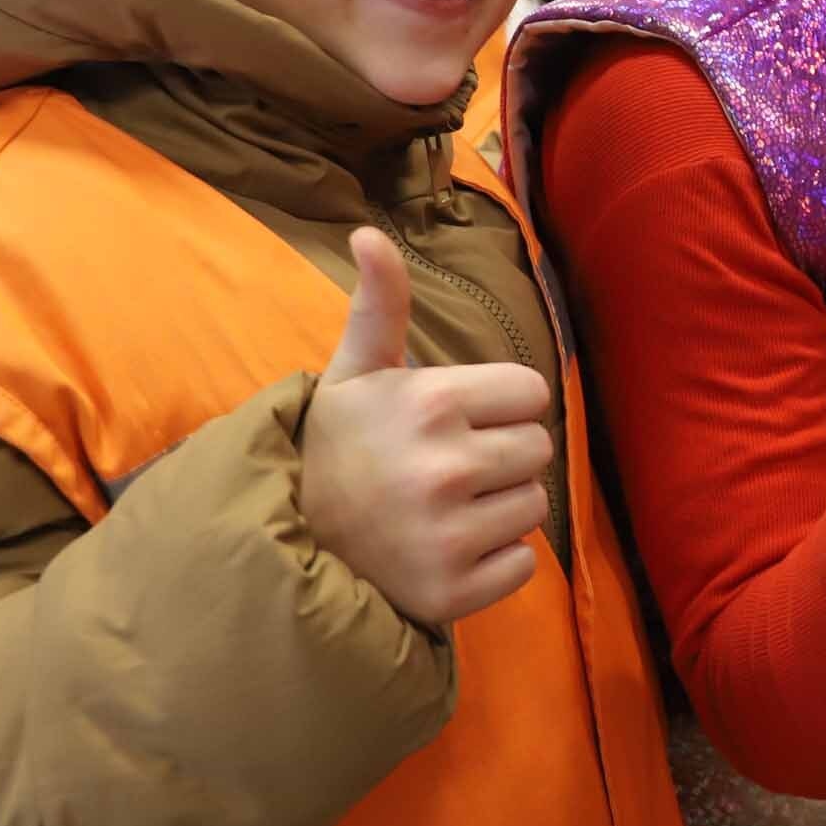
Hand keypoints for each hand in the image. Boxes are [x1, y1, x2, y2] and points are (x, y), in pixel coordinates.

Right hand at [300, 227, 557, 624]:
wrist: (286, 544)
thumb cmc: (334, 449)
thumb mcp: (353, 373)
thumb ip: (380, 304)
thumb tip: (369, 233)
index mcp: (431, 403)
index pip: (532, 395)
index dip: (499, 408)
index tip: (455, 423)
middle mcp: (445, 468)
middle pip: (540, 450)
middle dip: (502, 457)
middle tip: (447, 469)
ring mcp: (448, 535)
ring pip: (535, 507)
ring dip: (500, 510)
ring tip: (443, 509)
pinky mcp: (452, 592)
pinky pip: (522, 565)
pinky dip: (494, 563)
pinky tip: (445, 550)